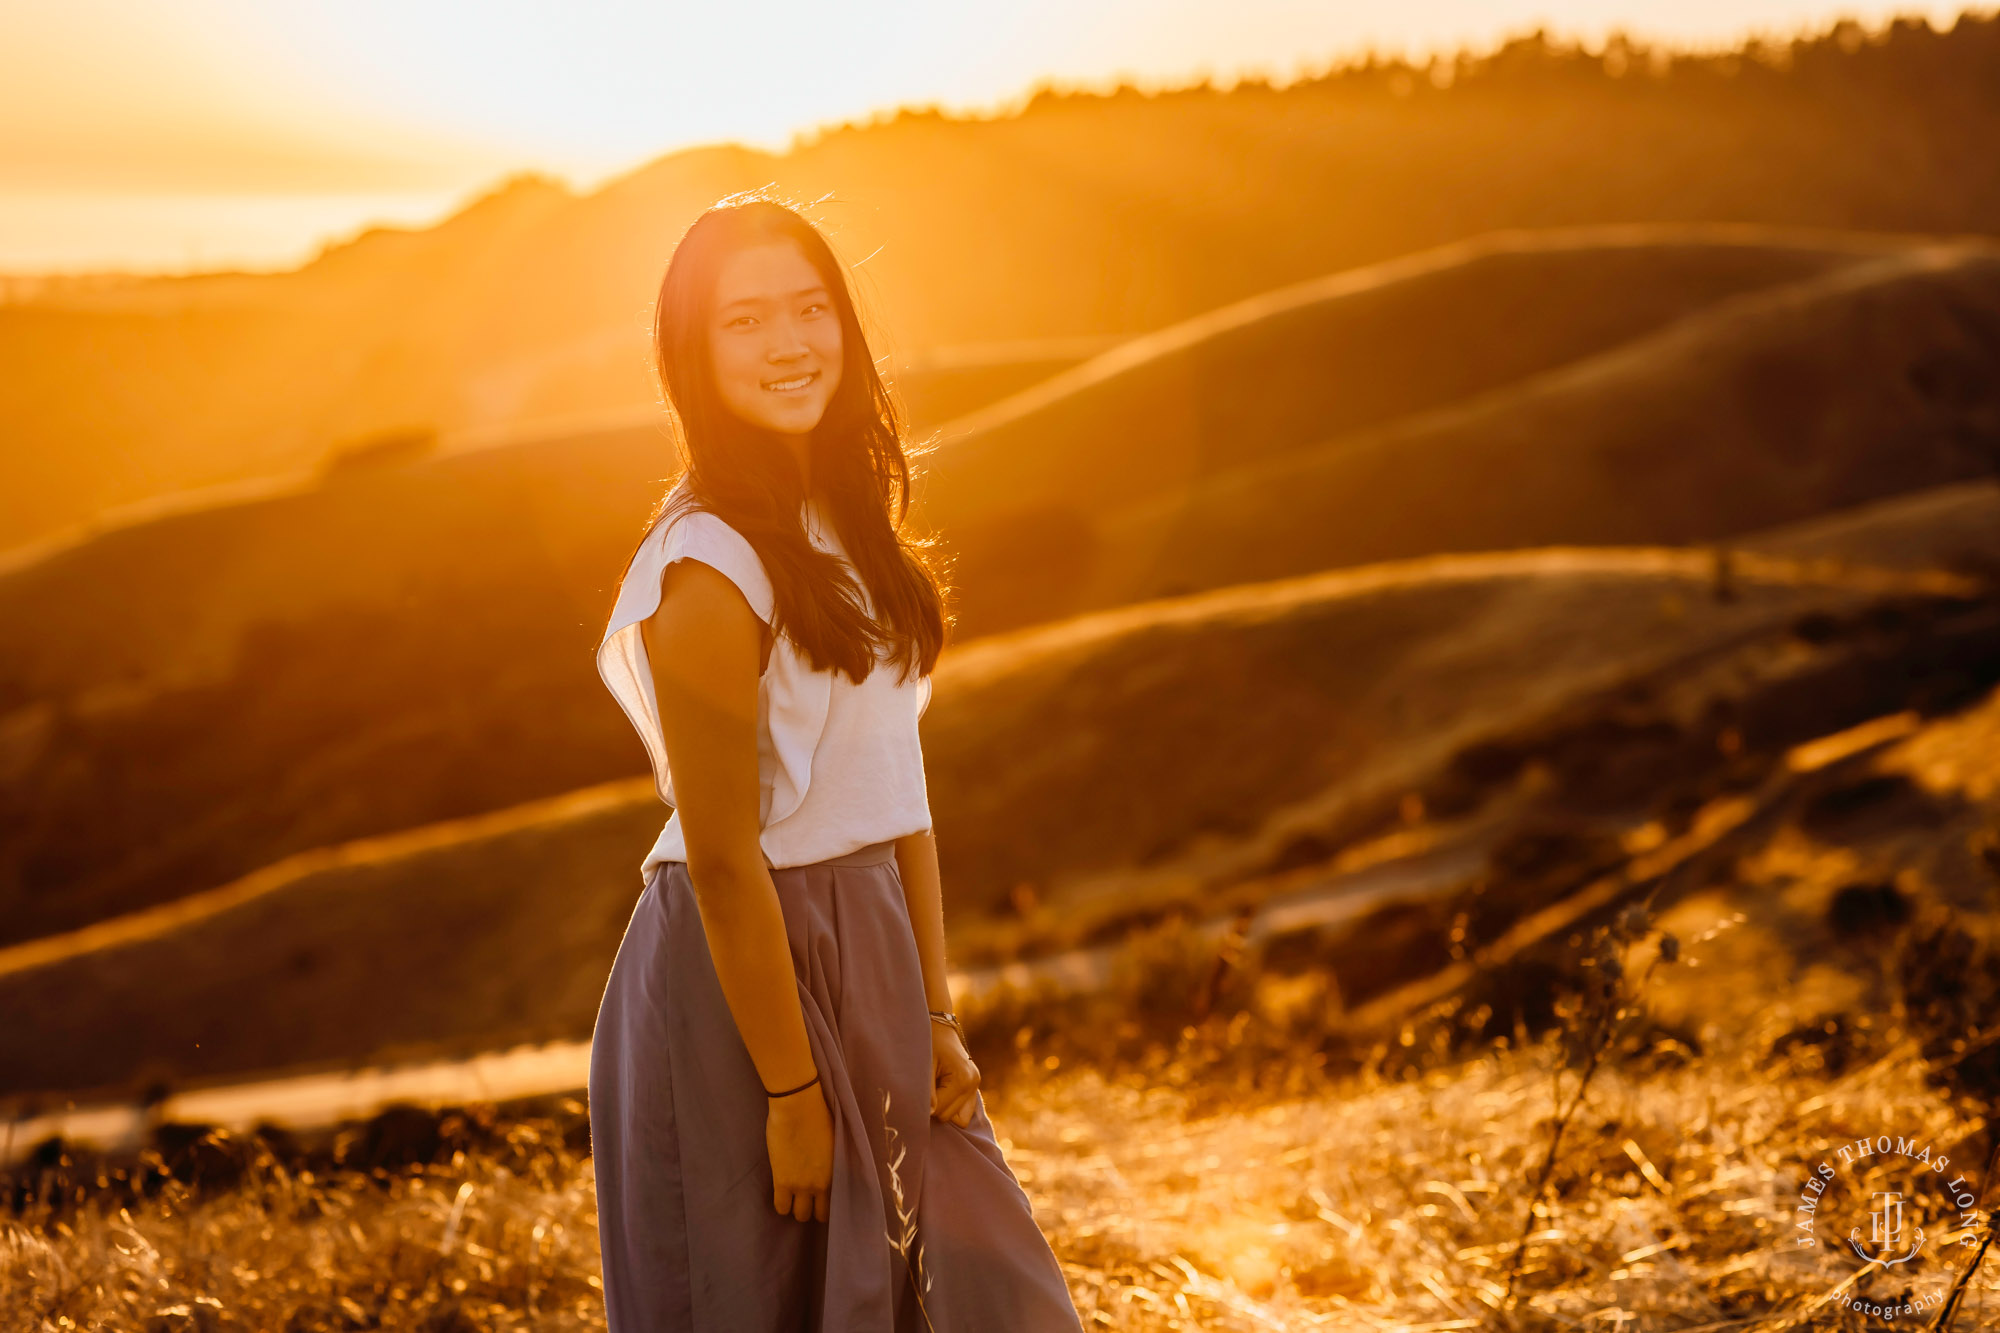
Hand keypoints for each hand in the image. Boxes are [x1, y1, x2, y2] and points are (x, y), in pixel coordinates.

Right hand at [766, 1085, 832, 1221]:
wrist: (797, 1107)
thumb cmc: (818, 1115)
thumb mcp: (835, 1141)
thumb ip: (834, 1160)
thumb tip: (830, 1168)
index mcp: (838, 1172)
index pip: (838, 1204)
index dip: (828, 1204)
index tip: (822, 1201)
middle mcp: (822, 1183)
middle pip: (819, 1215)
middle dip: (813, 1209)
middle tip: (806, 1200)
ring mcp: (802, 1185)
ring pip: (800, 1215)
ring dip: (796, 1208)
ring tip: (792, 1198)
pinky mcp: (782, 1181)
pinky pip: (781, 1207)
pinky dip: (782, 1206)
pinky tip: (781, 1196)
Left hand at [930, 1022, 980, 1127]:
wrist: (940, 1026)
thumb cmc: (930, 1043)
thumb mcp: (925, 1066)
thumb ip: (927, 1092)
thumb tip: (929, 1114)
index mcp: (963, 1079)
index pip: (940, 1111)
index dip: (925, 1106)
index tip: (917, 1092)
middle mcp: (973, 1084)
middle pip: (949, 1117)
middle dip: (935, 1107)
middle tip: (925, 1089)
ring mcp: (976, 1086)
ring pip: (959, 1118)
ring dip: (945, 1109)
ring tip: (935, 1091)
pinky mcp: (974, 1087)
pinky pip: (965, 1111)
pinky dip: (953, 1107)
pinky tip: (943, 1094)